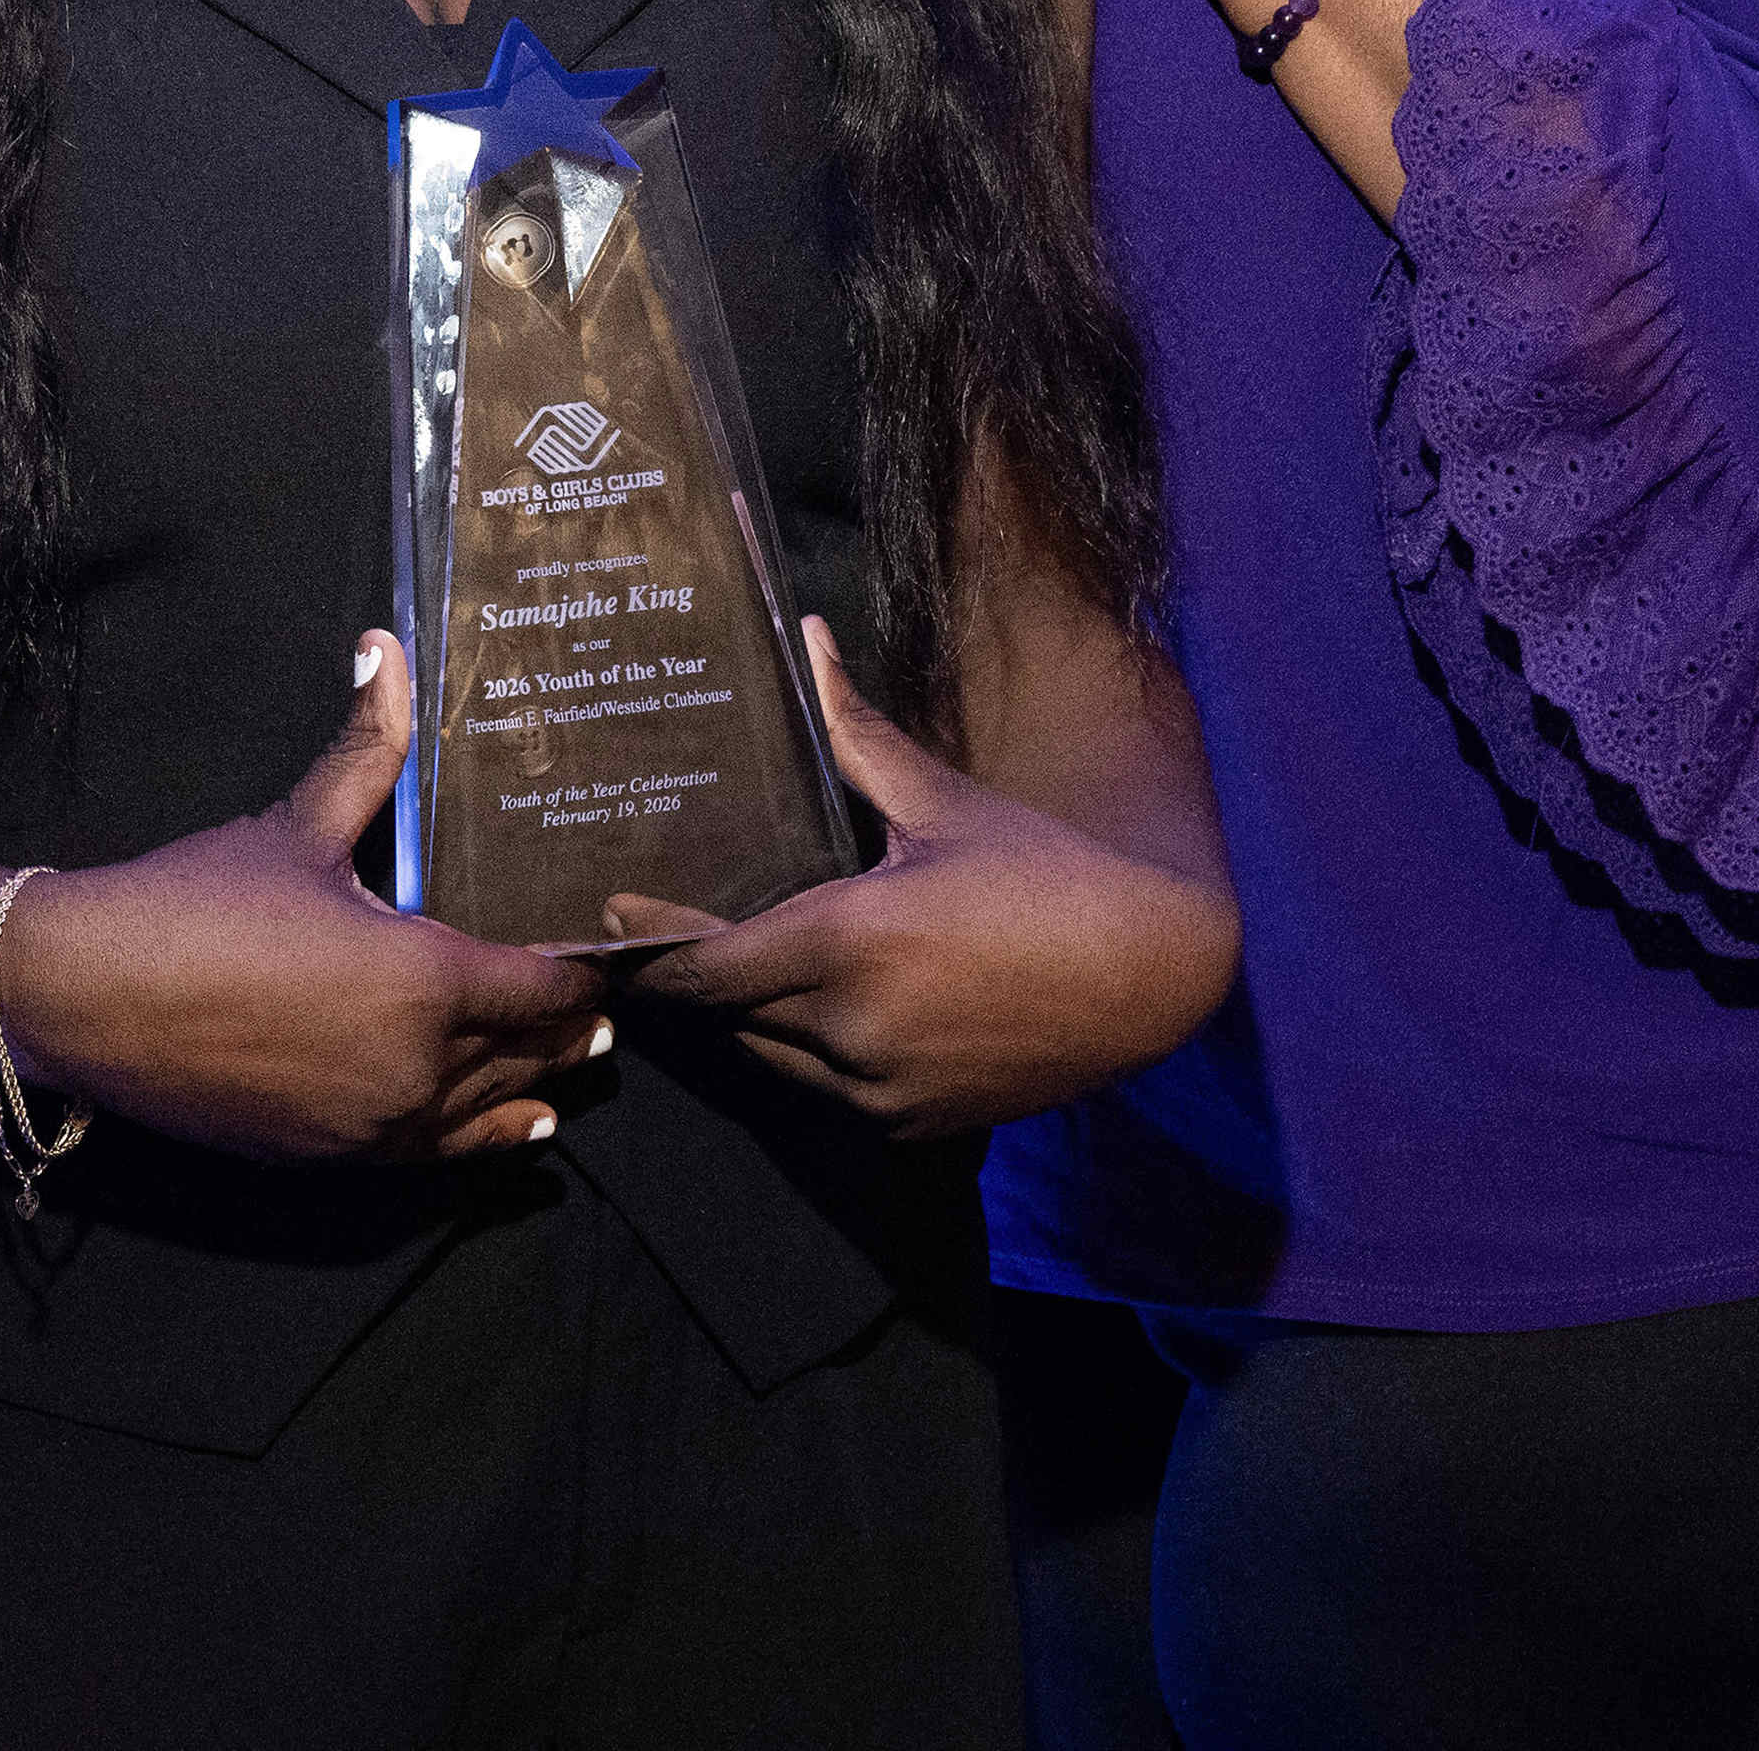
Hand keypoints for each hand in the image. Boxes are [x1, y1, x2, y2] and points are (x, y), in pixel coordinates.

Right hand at [3, 632, 613, 1160]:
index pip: (537, 985)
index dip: (582, 974)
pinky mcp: (331, 1158)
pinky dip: (485, 1138)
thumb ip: (365, 750)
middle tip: (608, 1012)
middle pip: (524, 1051)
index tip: (615, 959)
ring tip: (576, 1065)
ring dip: (535, 1083)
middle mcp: (413, 1065)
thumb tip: (385, 647)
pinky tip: (520, 1131)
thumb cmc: (194, 903)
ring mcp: (373, 1123)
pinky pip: (437, 1154)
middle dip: (566, 1030)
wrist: (84, 998)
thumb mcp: (295, 826)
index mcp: (421, 979)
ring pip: (485, 1106)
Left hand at [603, 621, 1240, 1137]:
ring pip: (772, 1057)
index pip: (703, 969)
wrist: (1151, 975)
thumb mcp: (944, 800)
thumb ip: (857, 731)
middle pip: (727, 1014)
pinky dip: (814, 1050)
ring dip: (755, 1015)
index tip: (608, 923)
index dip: (649, 952)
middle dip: (698, 977)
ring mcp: (880, 1088)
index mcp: (847, 943)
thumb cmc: (1045, 872)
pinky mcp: (911, 1124)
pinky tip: (828, 1006)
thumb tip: (812, 634)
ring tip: (744, 961)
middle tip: (662, 933)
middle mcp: (849, 1028)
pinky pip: (826, 1090)